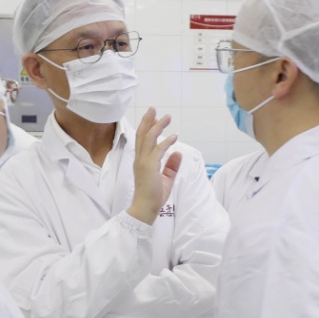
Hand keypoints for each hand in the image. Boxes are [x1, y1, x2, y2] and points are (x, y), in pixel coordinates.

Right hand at [126, 109, 180, 225]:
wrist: (145, 209)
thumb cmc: (153, 196)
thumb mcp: (166, 179)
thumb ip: (171, 166)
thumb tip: (179, 153)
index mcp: (141, 161)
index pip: (142, 140)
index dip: (147, 127)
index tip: (154, 117)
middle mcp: (140, 159)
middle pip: (142, 135)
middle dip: (148, 121)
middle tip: (153, 108)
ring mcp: (143, 162)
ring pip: (149, 139)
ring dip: (157, 126)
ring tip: (166, 117)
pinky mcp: (148, 167)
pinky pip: (158, 150)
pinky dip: (166, 142)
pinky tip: (174, 136)